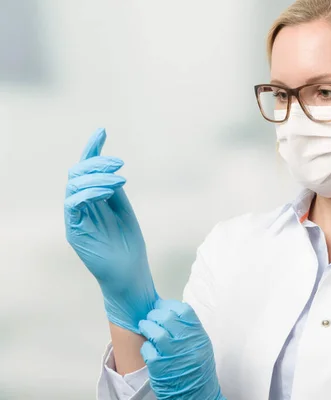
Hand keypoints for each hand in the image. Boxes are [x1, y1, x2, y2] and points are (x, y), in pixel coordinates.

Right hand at [64, 128, 157, 332]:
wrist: (130, 275)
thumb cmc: (128, 246)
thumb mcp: (123, 211)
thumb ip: (113, 190)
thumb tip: (110, 169)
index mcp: (92, 201)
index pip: (86, 170)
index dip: (92, 149)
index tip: (102, 131)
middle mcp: (80, 208)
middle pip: (77, 174)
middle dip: (97, 162)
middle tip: (119, 164)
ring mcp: (75, 220)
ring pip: (74, 186)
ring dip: (97, 177)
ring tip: (119, 178)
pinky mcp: (75, 232)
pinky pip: (74, 204)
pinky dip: (89, 192)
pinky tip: (107, 191)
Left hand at [139, 300, 224, 399]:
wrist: (198, 394)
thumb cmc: (199, 369)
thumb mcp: (202, 345)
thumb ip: (190, 328)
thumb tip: (174, 312)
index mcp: (198, 335)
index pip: (184, 310)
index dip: (170, 305)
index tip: (163, 306)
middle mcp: (186, 343)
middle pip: (167, 318)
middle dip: (155, 314)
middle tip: (151, 317)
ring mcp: (172, 355)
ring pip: (155, 332)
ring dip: (146, 326)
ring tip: (144, 326)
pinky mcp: (160, 367)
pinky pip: (148, 350)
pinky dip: (145, 346)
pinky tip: (148, 347)